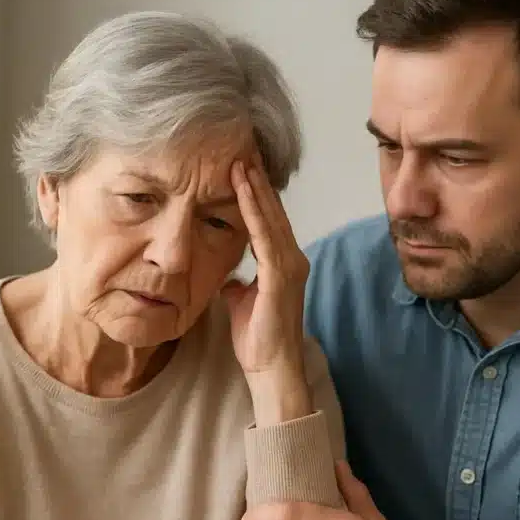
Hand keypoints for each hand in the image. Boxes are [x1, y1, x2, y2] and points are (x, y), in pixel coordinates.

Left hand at [222, 157, 311, 424]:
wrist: (271, 368)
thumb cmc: (258, 340)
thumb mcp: (242, 303)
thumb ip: (238, 284)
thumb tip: (228, 278)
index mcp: (281, 264)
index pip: (268, 222)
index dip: (256, 196)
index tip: (242, 170)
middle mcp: (291, 260)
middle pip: (273, 213)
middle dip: (257, 183)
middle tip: (243, 151)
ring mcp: (290, 267)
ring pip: (271, 219)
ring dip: (255, 189)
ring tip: (241, 162)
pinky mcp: (281, 276)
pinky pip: (265, 236)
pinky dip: (254, 210)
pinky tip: (243, 189)